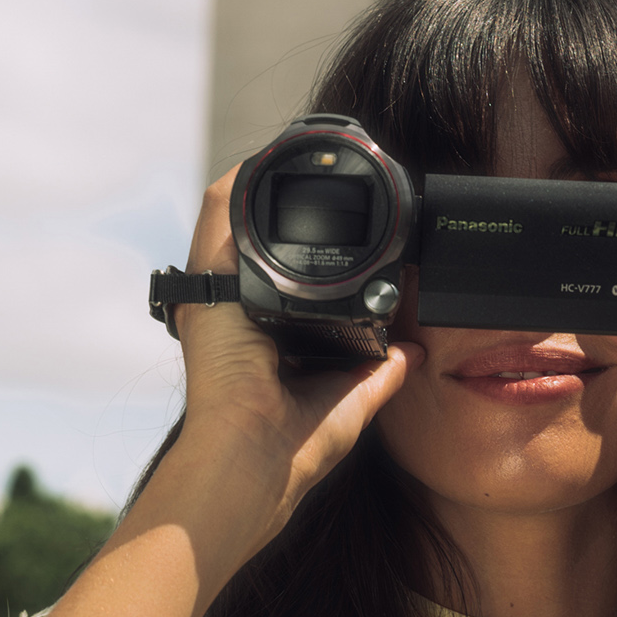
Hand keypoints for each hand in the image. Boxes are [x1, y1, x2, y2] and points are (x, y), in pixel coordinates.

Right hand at [162, 168, 422, 561]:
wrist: (256, 459)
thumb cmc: (293, 448)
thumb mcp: (352, 399)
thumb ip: (380, 372)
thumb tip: (411, 351)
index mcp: (266, 340)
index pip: (286, 280)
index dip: (310, 253)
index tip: (346, 231)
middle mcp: (237, 314)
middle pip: (258, 242)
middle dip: (287, 207)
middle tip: (326, 182)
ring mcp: (216, 298)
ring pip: (235, 220)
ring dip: (265, 188)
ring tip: (302, 157)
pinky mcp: (206, 286)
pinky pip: (216, 215)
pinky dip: (239, 185)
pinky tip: (265, 162)